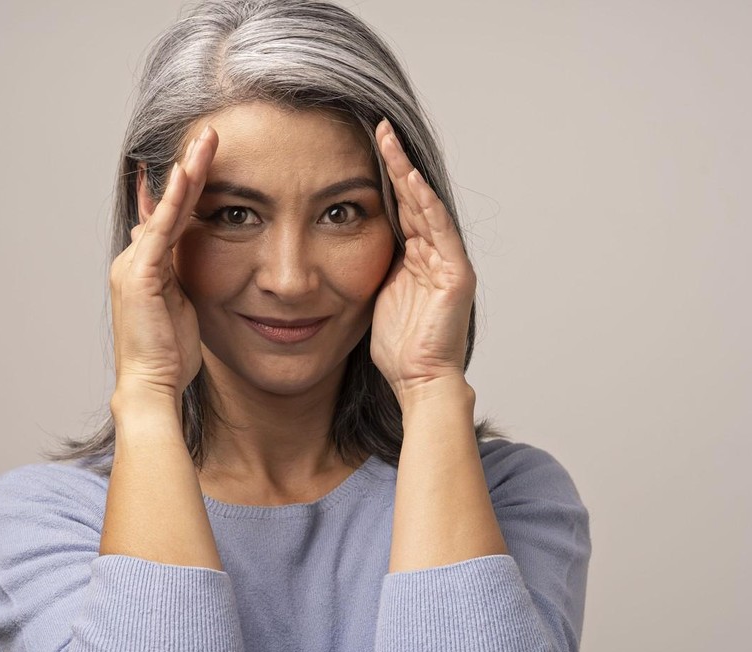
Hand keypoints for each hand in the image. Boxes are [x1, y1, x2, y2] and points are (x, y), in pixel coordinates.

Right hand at [109, 126, 217, 402]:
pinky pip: (160, 228)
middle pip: (166, 203)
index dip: (185, 186)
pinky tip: (188, 172)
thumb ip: (184, 279)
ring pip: (164, 208)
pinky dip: (175, 199)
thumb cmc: (170, 355)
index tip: (199, 156)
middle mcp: (133, 259)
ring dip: (186, 171)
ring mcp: (133, 264)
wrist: (151, 385)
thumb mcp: (183, 307)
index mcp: (145, 267)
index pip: (167, 216)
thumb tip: (193, 260)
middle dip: (188, 168)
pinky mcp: (139, 274)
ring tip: (207, 139)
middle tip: (209, 133)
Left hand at [369, 119, 475, 404]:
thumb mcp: (374, 295)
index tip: (365, 144)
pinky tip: (411, 181)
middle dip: (396, 162)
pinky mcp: (457, 276)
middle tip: (379, 126)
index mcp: (413, 257)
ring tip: (390, 141)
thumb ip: (368, 266)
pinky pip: (439, 233)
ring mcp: (448, 263)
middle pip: (413, 198)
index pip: (398, 206)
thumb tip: (339, 246)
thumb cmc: (397, 346)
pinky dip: (426, 205)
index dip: (384, 175)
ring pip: (426, 207)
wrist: (418, 381)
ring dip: (408, 174)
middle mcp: (433, 254)